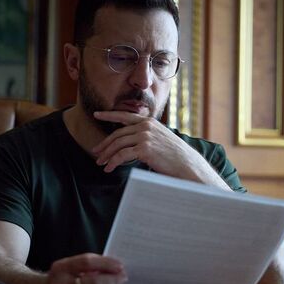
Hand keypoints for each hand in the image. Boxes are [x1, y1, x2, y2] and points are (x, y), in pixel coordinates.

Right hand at [45, 253, 127, 283]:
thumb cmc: (62, 277)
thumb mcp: (70, 264)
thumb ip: (90, 264)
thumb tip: (116, 268)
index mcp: (60, 268)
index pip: (87, 262)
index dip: (106, 263)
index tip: (120, 266)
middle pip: (94, 283)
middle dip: (113, 280)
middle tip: (123, 278)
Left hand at [91, 111, 216, 181]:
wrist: (187, 164)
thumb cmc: (175, 156)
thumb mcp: (160, 138)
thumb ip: (146, 135)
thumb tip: (130, 142)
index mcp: (149, 122)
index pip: (124, 116)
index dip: (108, 115)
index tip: (96, 115)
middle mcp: (146, 126)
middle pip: (118, 134)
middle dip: (105, 144)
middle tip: (96, 152)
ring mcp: (145, 136)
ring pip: (118, 145)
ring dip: (107, 155)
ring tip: (101, 163)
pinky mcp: (144, 149)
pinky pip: (122, 156)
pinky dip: (113, 162)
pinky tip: (109, 169)